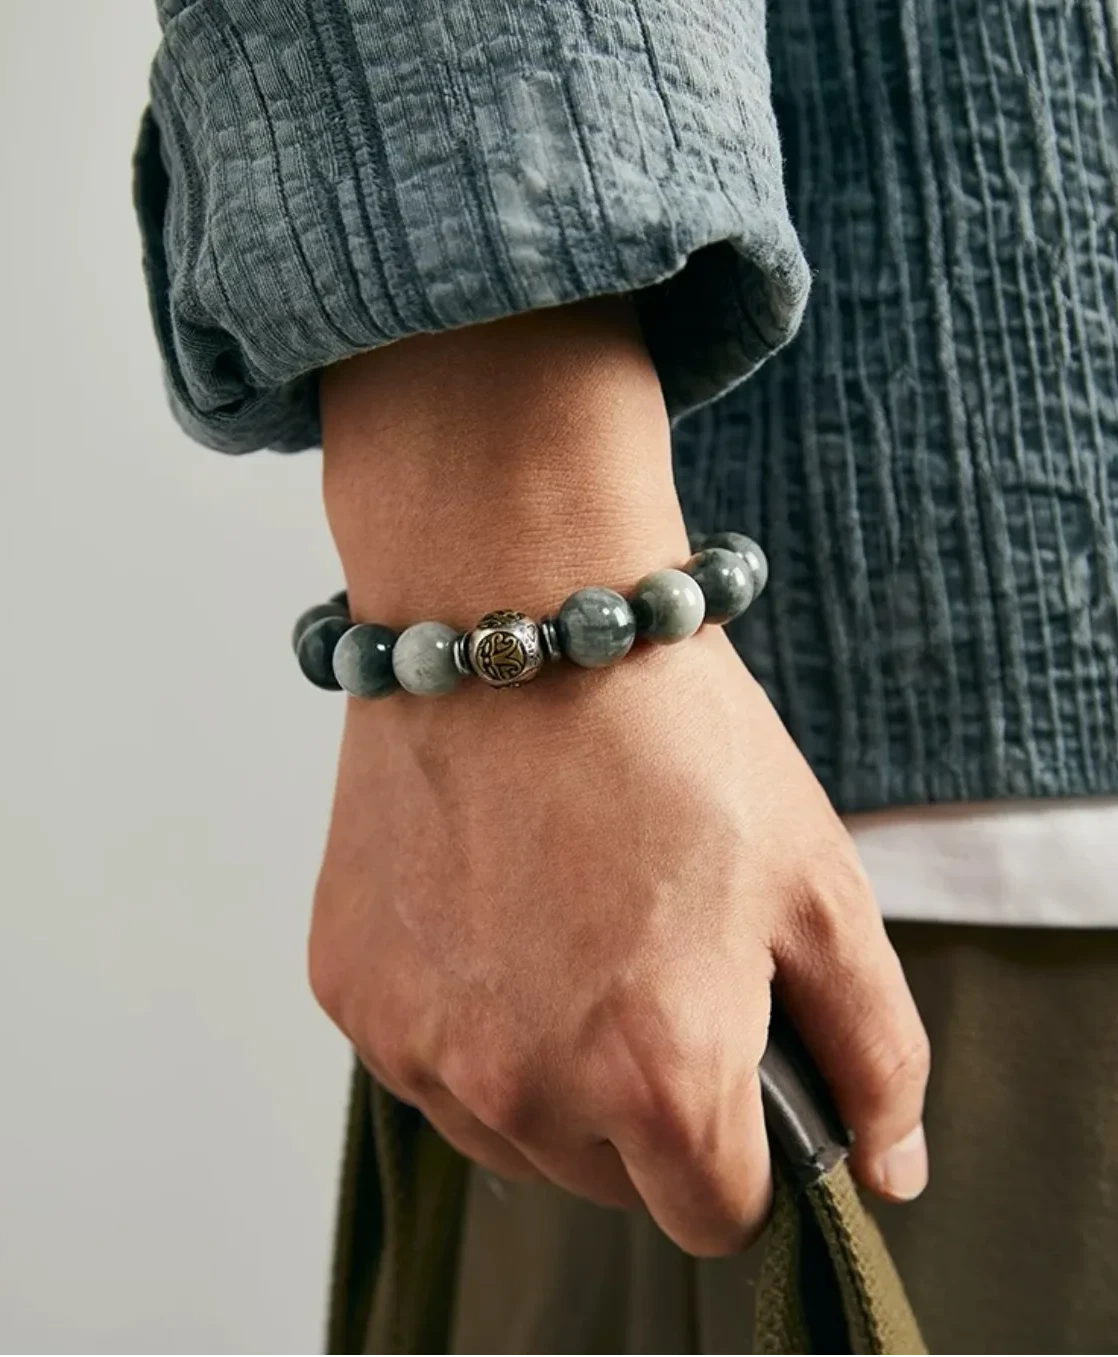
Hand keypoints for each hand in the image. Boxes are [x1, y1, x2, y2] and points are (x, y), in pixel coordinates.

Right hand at [309, 302, 929, 1256]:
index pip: (714, 1215)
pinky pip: (430, 1059)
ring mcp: (420, 1045)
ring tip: (569, 925)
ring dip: (551, 1069)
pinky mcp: (352, 992)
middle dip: (647, 1103)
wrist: (518, 614)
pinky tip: (493, 908)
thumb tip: (885, 1171)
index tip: (733, 1058)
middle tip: (650, 957)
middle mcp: (522, 1087)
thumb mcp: (820, 885)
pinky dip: (469, 1015)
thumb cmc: (676, 737)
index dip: (742, 1145)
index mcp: (658, 1076)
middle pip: (609, 1181)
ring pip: (512, 1132)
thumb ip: (875, 1051)